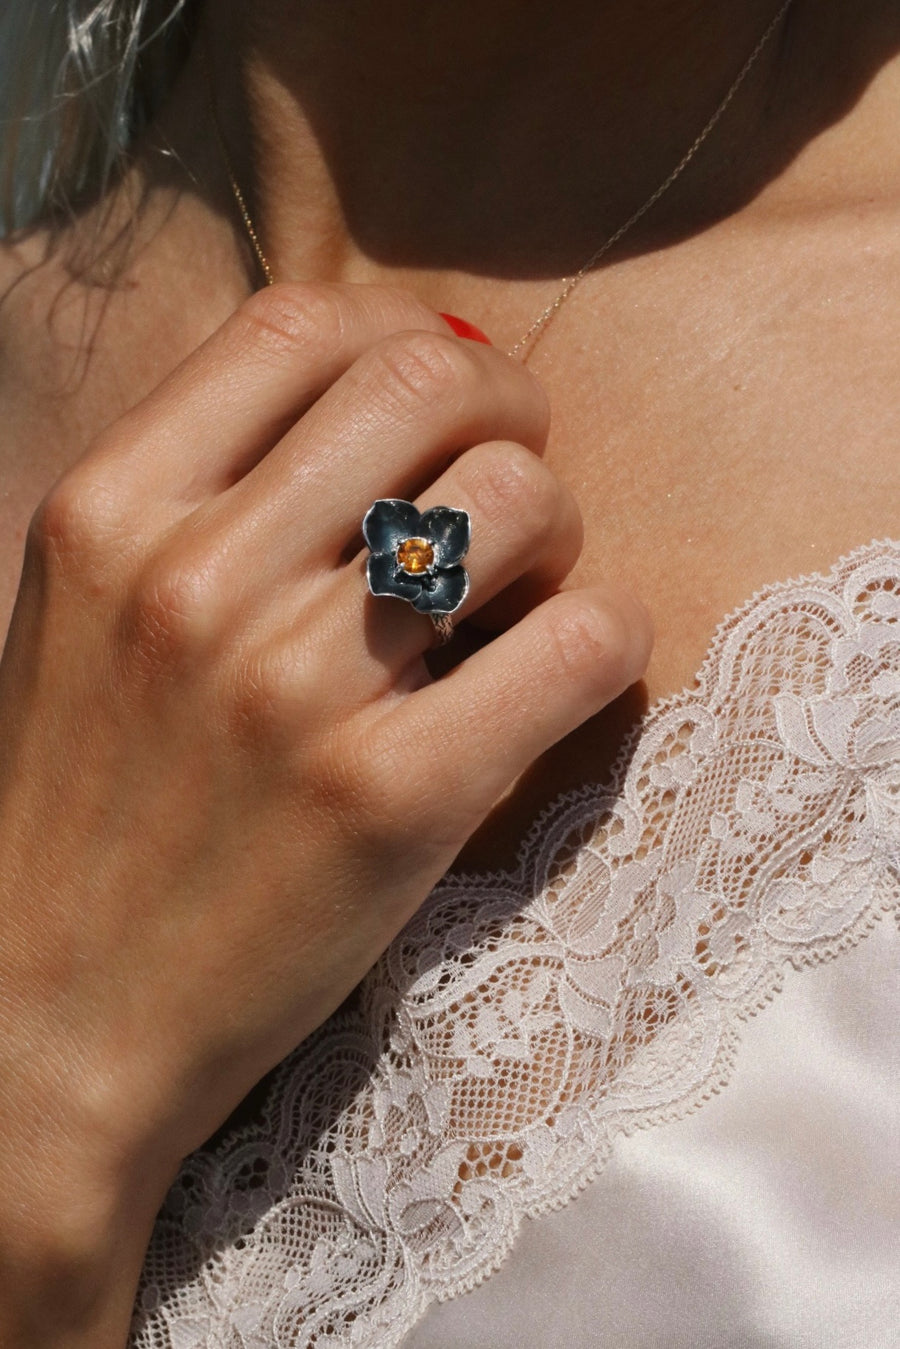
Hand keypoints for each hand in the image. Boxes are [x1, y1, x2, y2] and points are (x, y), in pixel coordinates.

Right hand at [0, 282, 650, 1343]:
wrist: (45, 1023)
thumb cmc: (76, 813)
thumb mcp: (86, 618)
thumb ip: (199, 499)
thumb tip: (372, 399)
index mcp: (106, 514)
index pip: (301, 322)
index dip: (405, 335)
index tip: (441, 399)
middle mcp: (196, 578)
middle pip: (429, 384)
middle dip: (508, 411)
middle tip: (512, 481)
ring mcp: (294, 688)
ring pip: (520, 499)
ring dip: (559, 527)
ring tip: (529, 590)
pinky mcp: (392, 799)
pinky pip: (576, 642)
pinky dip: (601, 635)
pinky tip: (562, 670)